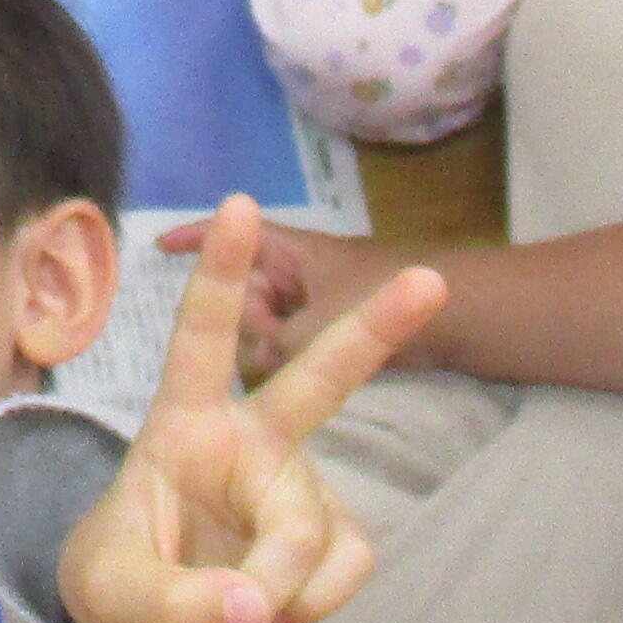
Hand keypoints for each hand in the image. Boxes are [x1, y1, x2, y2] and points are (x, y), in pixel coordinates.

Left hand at [61, 199, 447, 622]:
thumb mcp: (111, 593)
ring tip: (231, 606)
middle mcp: (250, 438)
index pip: (200, 337)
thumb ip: (173, 602)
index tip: (242, 204)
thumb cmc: (120, 575)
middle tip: (429, 278)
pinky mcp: (332, 530)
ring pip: (311, 534)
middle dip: (375, 330)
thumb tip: (256, 607)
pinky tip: (272, 606)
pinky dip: (307, 604)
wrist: (151, 618)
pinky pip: (341, 571)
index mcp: (183, 420)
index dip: (219, 272)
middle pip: (318, 381)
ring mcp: (298, 482)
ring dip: (278, 586)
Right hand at [164, 209, 402, 387]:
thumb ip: (275, 344)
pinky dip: (289, 363)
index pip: (232, 238)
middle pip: (244, 297)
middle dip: (247, 321)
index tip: (158, 249)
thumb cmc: (388, 295)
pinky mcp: (330, 339)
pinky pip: (292, 352)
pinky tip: (295, 384)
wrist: (464, 316)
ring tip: (286, 368)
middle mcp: (297, 276)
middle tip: (264, 345)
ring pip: (267, 332)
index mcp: (290, 252)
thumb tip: (255, 363)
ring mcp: (314, 309)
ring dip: (271, 350)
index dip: (198, 240)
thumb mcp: (317, 322)